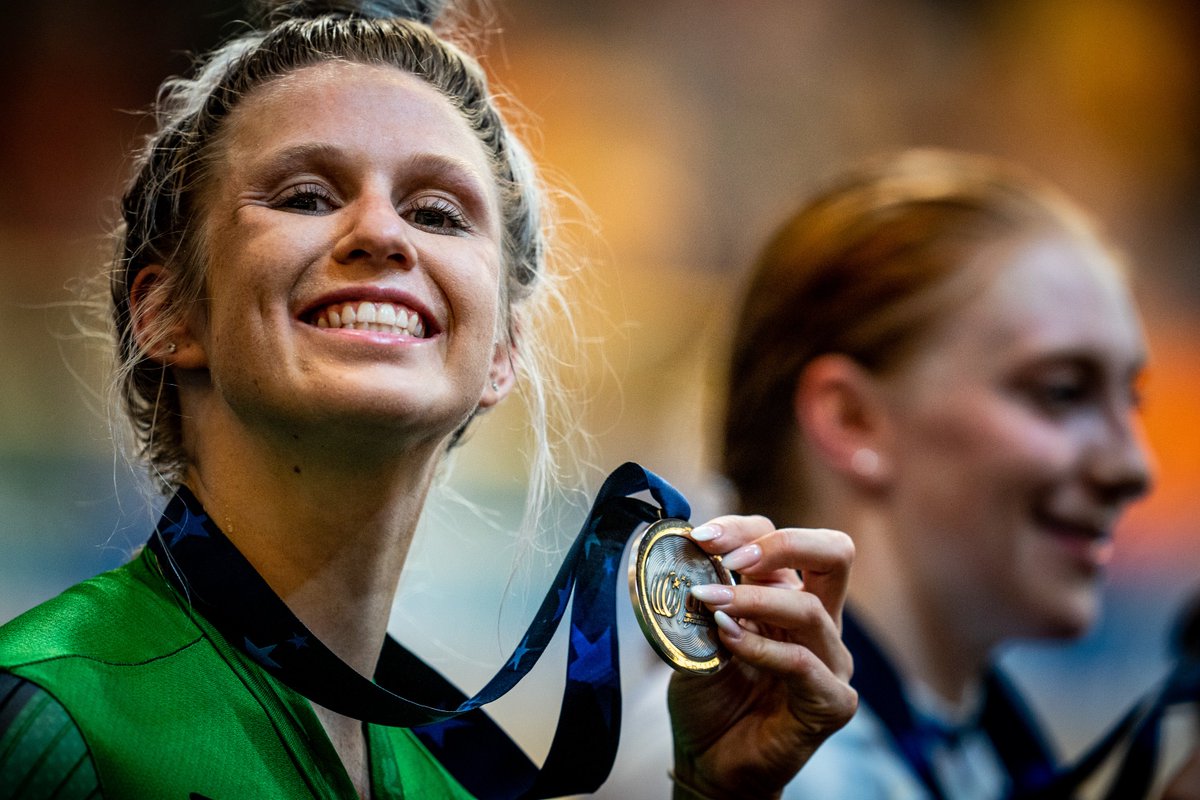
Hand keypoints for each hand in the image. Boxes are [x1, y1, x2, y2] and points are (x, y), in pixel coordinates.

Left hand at [667, 515, 856, 798]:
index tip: (699, 537)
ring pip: (808, 609)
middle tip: (732, 555)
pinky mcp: (831, 702)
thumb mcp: (693, 637)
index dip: (744, 529)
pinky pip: (801, 663)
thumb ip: (694, 600)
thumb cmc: (709, 696)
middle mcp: (819, 622)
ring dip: (751, 599)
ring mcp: (830, 661)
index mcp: (789, 596)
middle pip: (834, 553)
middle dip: (782, 543)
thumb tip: (663, 560)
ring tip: (709, 602)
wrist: (709, 762)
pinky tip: (728, 642)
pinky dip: (761, 648)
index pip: (784, 541)